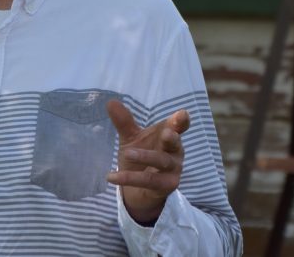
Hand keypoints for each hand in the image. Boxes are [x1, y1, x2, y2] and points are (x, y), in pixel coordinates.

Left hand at [106, 99, 189, 224]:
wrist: (139, 191)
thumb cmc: (140, 158)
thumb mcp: (131, 139)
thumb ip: (124, 122)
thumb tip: (111, 102)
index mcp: (169, 135)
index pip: (178, 126)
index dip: (181, 121)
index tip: (182, 114)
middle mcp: (175, 151)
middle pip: (175, 143)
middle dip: (172, 138)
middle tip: (167, 133)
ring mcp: (173, 170)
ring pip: (161, 162)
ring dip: (145, 156)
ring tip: (126, 153)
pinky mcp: (166, 186)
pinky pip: (148, 180)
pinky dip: (129, 178)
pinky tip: (111, 176)